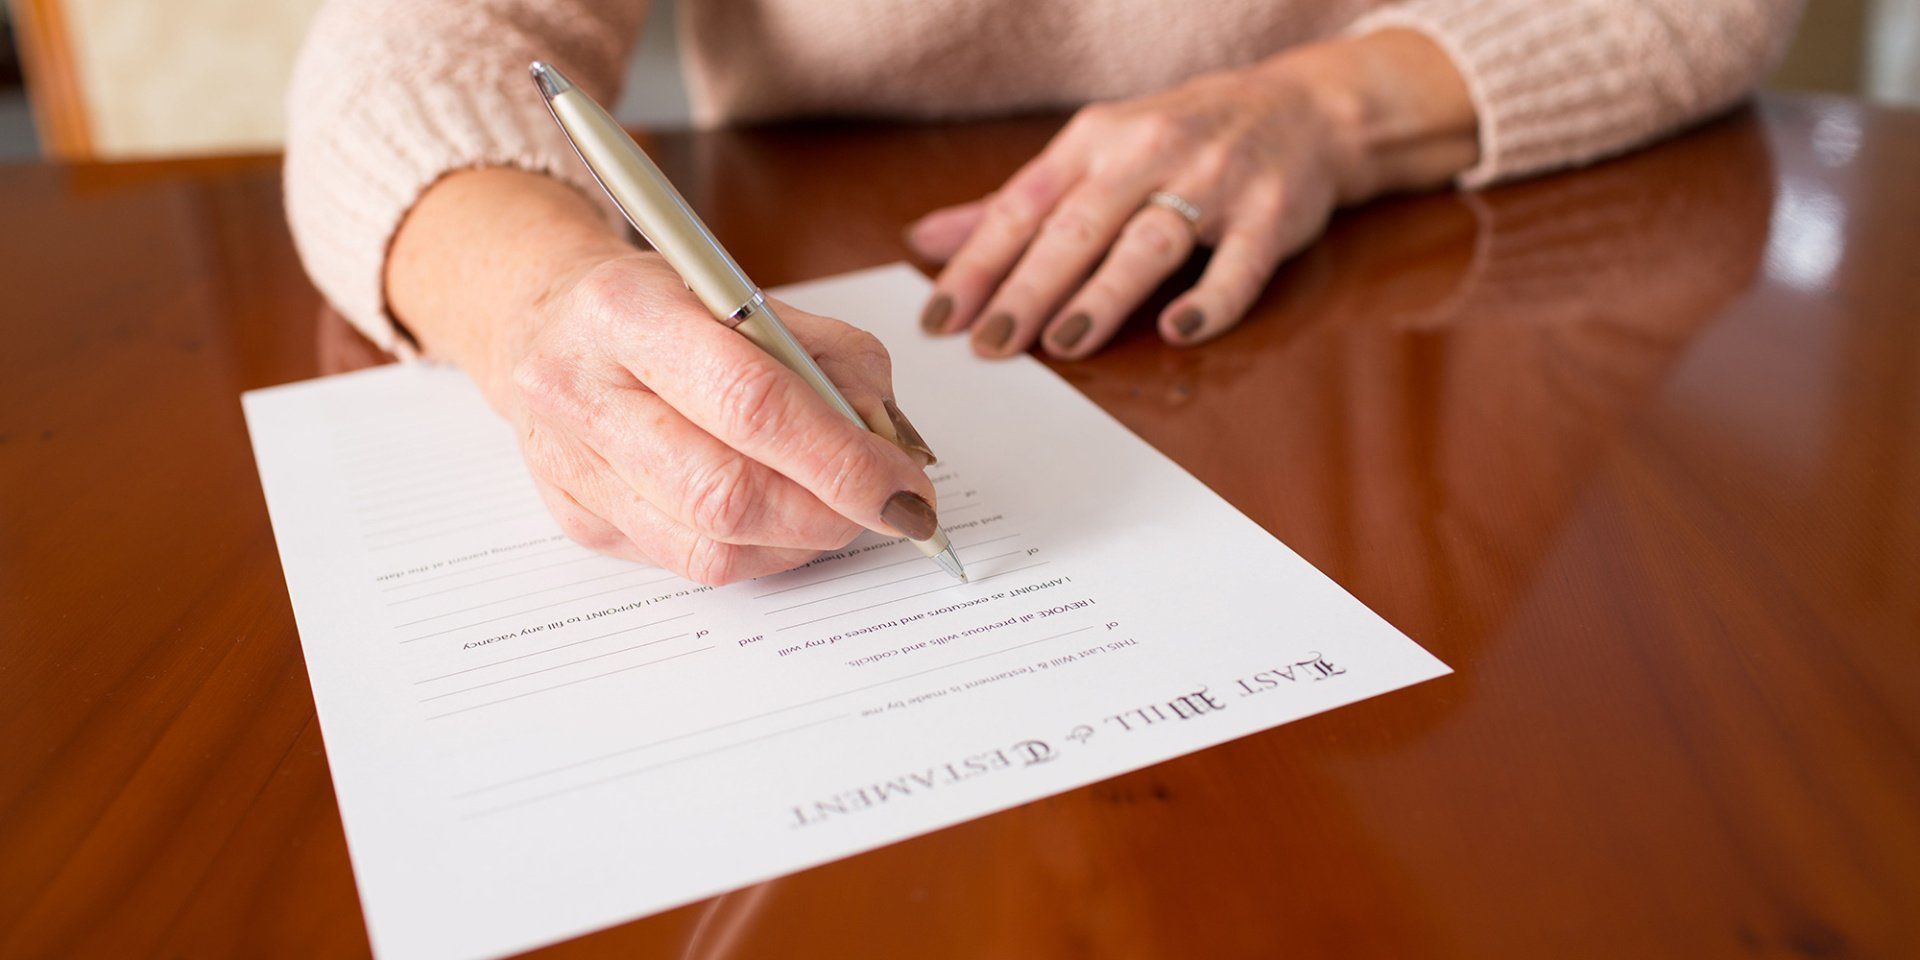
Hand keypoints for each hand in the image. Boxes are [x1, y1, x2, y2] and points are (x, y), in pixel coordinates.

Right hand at [491, 251, 939, 584]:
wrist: (543, 319)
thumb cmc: (660, 306)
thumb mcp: (745, 294)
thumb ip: (831, 358)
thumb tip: (894, 445)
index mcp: (629, 312)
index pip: (751, 402)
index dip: (841, 457)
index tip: (906, 484)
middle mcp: (582, 392)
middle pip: (725, 493)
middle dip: (830, 513)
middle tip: (889, 509)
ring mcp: (570, 467)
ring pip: (708, 546)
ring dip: (801, 541)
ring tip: (840, 511)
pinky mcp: (577, 520)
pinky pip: (689, 563)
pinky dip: (761, 552)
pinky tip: (785, 522)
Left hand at [907, 31, 1477, 359]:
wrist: (1302, 109)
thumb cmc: (1181, 140)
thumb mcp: (1093, 155)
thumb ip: (1014, 205)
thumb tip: (925, 242)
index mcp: (1095, 141)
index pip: (1023, 205)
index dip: (978, 263)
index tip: (940, 319)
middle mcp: (1149, 153)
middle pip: (1078, 227)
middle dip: (1028, 287)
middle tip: (988, 343)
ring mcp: (1214, 182)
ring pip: (1149, 242)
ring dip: (1104, 293)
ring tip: (1062, 342)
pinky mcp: (1272, 214)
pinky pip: (1239, 263)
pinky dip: (1210, 298)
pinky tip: (1176, 330)